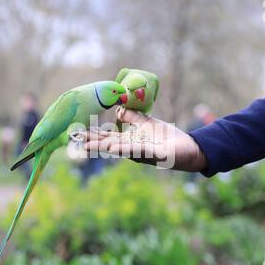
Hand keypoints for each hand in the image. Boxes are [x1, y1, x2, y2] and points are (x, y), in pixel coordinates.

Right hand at [83, 107, 207, 171]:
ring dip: (104, 148)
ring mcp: (143, 154)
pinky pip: (141, 150)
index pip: (108, 138)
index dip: (93, 135)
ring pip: (120, 149)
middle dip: (93, 143)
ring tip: (88, 146)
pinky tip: (115, 147)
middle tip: (76, 140)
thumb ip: (131, 117)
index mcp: (129, 142)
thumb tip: (117, 110)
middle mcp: (132, 149)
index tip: (78, 131)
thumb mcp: (146, 123)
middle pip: (109, 145)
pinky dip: (127, 148)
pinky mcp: (156, 155)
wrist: (187, 147)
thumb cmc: (166, 136)